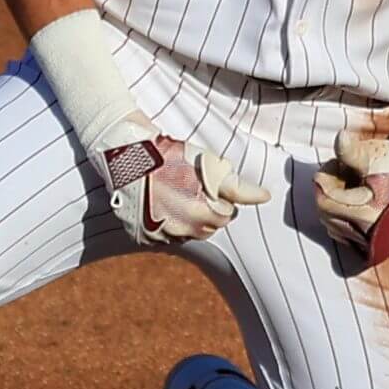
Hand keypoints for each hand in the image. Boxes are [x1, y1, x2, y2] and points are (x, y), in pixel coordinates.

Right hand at [98, 118, 271, 245]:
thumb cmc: (168, 154)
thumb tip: (264, 196)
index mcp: (200, 214)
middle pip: (206, 227)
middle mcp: (179, 230)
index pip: (226, 216)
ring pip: (184, 233)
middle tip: (188, 185)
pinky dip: (164, 222)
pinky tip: (158, 202)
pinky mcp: (141, 236)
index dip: (218, 197)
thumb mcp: (206, 165)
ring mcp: (158, 235)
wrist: (124, 152)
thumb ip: (236, 186)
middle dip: (203, 210)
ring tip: (172, 192)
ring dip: (184, 218)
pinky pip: (163, 236)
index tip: (203, 181)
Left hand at [312, 116, 388, 266]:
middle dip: (329, 190)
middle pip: (326, 214)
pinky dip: (341, 218)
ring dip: (334, 204)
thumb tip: (339, 137)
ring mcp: (371, 240)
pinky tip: (352, 200)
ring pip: (333, 225)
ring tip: (350, 184)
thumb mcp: (374, 155)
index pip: (325, 201)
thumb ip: (350, 150)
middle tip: (342, 171)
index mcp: (367, 212)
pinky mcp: (375, 243)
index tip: (335, 163)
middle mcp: (369, 232)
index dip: (324, 178)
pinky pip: (344, 235)